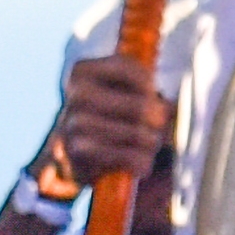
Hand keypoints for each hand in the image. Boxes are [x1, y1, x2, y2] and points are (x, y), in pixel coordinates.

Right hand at [28, 41, 176, 205]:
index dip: (149, 86)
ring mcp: (75, 124)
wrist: (68, 155)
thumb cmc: (103, 115)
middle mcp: (76, 94)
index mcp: (82, 71)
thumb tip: (165, 105)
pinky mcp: (80, 153)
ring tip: (149, 144)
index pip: (130, 69)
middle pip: (140, 106)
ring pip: (138, 134)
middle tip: (157, 124)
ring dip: (151, 143)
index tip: (150, 95)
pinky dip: (142, 163)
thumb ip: (140, 81)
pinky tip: (142, 164)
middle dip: (157, 119)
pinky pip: (129, 157)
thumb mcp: (116, 89)